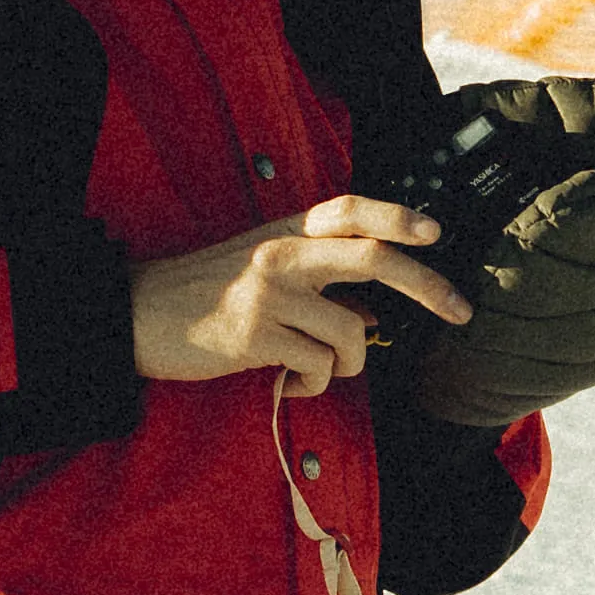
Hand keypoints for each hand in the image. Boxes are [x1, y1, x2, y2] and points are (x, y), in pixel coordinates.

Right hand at [133, 197, 463, 393]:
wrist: (135, 314)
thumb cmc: (202, 294)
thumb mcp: (262, 271)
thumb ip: (318, 282)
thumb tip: (374, 313)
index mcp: (285, 232)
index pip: (350, 211)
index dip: (398, 217)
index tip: (436, 232)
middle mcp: (282, 255)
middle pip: (374, 259)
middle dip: (428, 286)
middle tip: (459, 310)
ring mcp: (270, 294)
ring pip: (352, 332)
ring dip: (348, 363)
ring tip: (314, 366)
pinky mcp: (256, 336)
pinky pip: (317, 367)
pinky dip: (313, 383)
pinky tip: (288, 379)